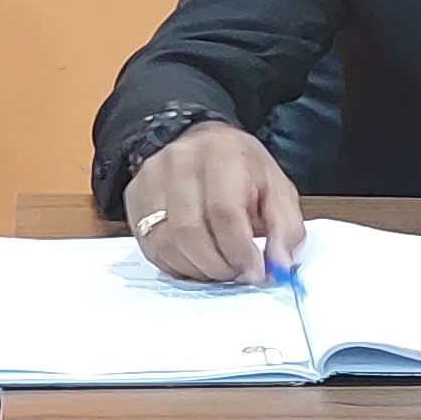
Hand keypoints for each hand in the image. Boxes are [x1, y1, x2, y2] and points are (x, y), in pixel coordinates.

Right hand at [125, 121, 303, 284]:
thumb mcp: (276, 189)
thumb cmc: (240, 170)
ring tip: (219, 268)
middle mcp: (179, 162)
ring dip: (197, 269)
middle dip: (218, 265)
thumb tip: (281, 264)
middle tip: (236, 274)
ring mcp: (151, 179)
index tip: (254, 271)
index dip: (239, 251)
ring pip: (166, 243)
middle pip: (190, 231)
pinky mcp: (135, 198)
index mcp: (221, 154)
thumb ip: (285, 227)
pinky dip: (177, 265)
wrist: (203, 146)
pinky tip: (196, 261)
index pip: (223, 212)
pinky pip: (151, 247)